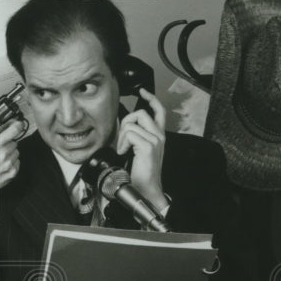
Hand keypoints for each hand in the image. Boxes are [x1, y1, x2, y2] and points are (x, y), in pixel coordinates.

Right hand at [0, 118, 23, 200]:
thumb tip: (2, 126)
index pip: (14, 129)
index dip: (17, 125)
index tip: (18, 124)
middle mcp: (4, 154)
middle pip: (14, 141)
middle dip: (7, 143)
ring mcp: (9, 164)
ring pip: (16, 151)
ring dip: (10, 153)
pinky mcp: (13, 172)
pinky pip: (17, 161)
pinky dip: (11, 162)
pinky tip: (1, 164)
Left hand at [116, 87, 166, 209]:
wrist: (147, 189)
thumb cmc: (142, 173)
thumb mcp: (140, 150)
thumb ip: (137, 136)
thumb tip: (125, 126)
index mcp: (159, 135)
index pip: (159, 110)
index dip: (151, 98)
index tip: (143, 91)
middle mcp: (159, 135)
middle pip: (140, 113)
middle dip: (125, 122)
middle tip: (122, 138)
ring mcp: (155, 140)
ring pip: (132, 124)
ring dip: (122, 136)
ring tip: (123, 149)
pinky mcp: (148, 146)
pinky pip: (130, 134)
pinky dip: (122, 143)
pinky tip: (124, 152)